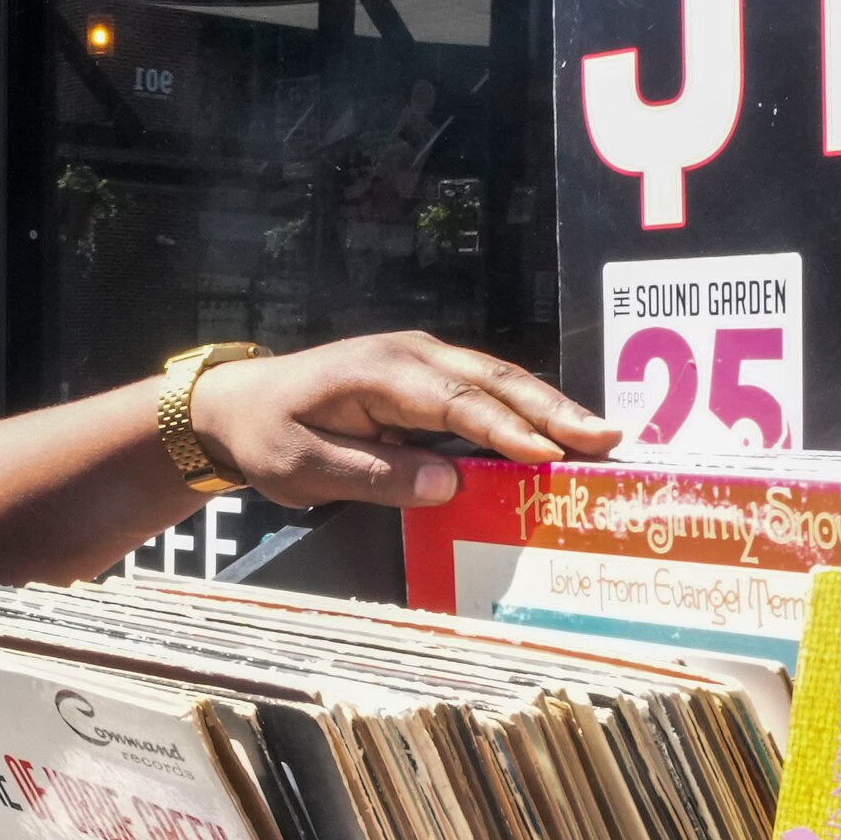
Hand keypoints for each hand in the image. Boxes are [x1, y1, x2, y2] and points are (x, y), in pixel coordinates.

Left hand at [189, 334, 618, 507]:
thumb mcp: (307, 469)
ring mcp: (420, 360)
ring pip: (496, 379)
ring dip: (548, 407)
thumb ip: (377, 476)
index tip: (549, 455)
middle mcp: (409, 355)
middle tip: (605, 438)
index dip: (505, 429)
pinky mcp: (424, 375)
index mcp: (378, 374)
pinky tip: (557, 431)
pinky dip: (524, 408)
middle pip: (492, 380)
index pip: (454, 401)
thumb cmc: (268, 438)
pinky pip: (483, 389)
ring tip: (599, 434)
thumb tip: (450, 484)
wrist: (235, 405)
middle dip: (551, 410)